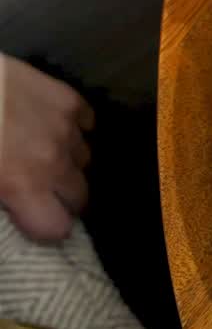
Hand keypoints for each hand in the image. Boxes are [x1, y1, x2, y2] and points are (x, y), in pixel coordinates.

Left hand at [0, 55, 93, 239]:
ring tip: (42, 149)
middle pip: (79, 196)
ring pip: (83, 158)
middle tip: (41, 189)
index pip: (57, 228)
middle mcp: (54, 162)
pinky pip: (87, 123)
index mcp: (23, 186)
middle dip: (62, 198)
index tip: (35, 221)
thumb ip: (0, 194)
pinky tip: (52, 123)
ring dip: (67, 160)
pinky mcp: (70, 99)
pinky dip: (75, 128)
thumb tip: (11, 201)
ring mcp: (67, 129)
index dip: (47, 228)